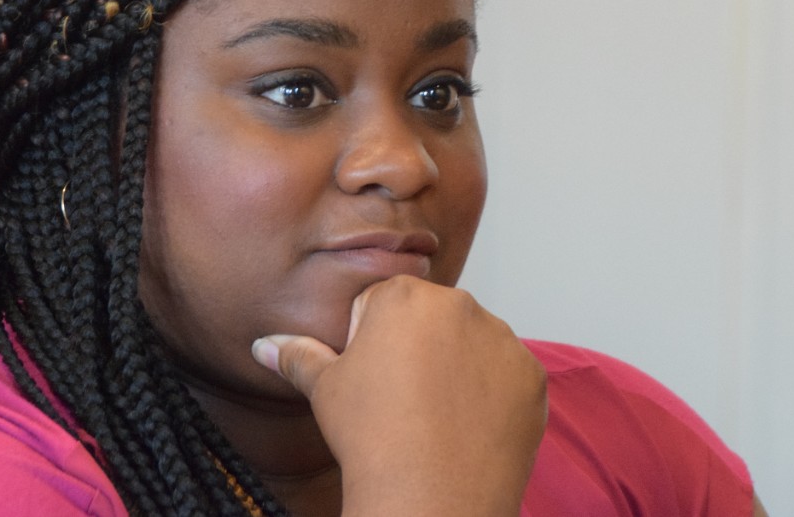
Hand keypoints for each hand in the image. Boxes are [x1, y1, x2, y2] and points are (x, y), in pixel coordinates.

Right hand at [252, 276, 546, 516]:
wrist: (430, 497)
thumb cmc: (370, 437)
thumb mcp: (325, 391)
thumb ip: (297, 355)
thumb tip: (262, 345)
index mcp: (404, 296)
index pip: (384, 304)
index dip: (372, 346)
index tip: (375, 383)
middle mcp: (460, 305)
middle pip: (432, 319)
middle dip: (420, 350)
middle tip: (404, 403)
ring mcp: (502, 339)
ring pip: (472, 345)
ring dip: (458, 369)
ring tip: (437, 418)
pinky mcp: (531, 374)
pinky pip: (507, 375)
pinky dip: (492, 397)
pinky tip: (469, 426)